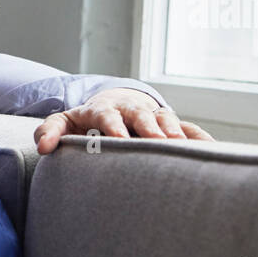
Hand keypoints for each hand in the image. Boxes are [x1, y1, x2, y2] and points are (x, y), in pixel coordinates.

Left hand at [33, 88, 213, 153]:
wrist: (113, 105)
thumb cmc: (85, 121)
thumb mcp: (65, 122)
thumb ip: (50, 131)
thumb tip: (43, 148)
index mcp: (104, 110)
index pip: (107, 116)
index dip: (112, 126)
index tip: (116, 139)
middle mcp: (131, 111)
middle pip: (142, 116)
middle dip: (149, 128)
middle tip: (158, 144)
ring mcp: (153, 116)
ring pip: (167, 121)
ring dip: (175, 134)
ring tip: (182, 151)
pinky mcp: (170, 126)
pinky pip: (189, 130)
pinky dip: (201, 139)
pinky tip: (214, 151)